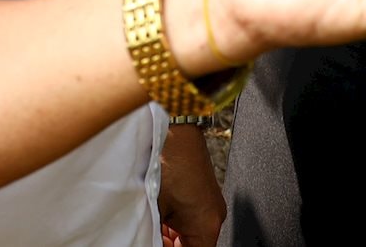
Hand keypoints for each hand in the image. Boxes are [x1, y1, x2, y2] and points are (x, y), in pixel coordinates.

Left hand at [158, 121, 224, 246]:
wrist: (176, 130)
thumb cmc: (168, 163)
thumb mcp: (156, 207)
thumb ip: (156, 234)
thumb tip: (150, 240)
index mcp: (206, 226)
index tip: (155, 244)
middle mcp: (214, 216)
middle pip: (192, 245)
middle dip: (171, 244)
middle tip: (151, 235)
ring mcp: (211, 204)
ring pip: (190, 233)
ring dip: (172, 235)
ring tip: (152, 223)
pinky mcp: (204, 193)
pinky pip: (192, 217)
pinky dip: (175, 221)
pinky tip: (158, 215)